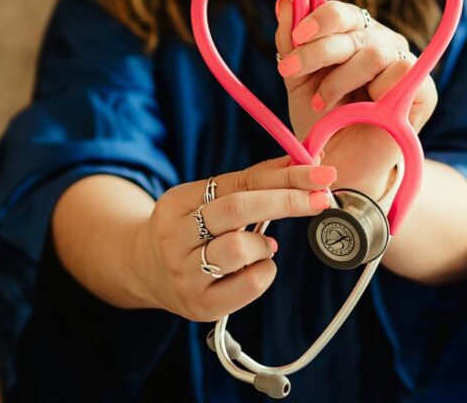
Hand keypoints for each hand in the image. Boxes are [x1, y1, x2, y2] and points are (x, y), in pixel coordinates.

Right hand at [133, 156, 336, 321]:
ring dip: (265, 244)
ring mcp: (184, 274)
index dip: (284, 176)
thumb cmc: (192, 230)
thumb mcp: (208, 200)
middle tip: (321, 198)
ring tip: (264, 246)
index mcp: (177, 202)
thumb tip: (304, 162)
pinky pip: (248, 285)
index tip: (320, 173)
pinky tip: (257, 267)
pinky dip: (265, 271)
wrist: (145, 272)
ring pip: (239, 249)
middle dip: (286, 201)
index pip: (238, 182)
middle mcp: (175, 237)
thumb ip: (252, 182)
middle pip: (236, 209)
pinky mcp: (200, 305)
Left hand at [273, 0, 438, 198]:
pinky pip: (402, 72)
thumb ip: (290, 43)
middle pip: (354, 28)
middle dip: (318, 50)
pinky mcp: (424, 91)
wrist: (339, 167)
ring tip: (322, 104)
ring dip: (341, 79)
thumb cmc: (321, 123)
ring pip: (374, 52)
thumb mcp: (298, 82)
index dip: (318, 19)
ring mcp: (404, 64)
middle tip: (291, 71)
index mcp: (354, 35)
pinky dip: (374, 91)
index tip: (295, 38)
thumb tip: (285, 1)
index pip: (341, 12)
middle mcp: (381, 43)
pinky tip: (359, 110)